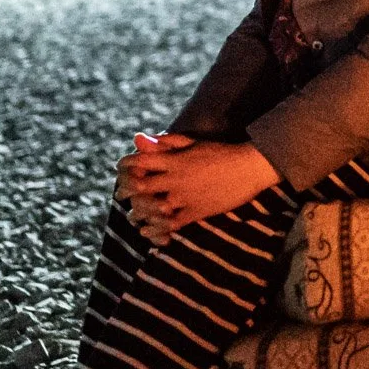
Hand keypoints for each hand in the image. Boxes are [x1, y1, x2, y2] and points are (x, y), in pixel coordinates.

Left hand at [115, 135, 281, 245]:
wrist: (249, 168)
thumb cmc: (220, 152)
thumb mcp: (192, 142)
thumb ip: (165, 142)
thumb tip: (138, 138)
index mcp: (175, 160)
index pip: (140, 162)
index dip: (125, 165)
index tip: (121, 169)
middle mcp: (176, 179)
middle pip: (140, 187)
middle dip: (125, 191)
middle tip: (119, 194)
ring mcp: (186, 197)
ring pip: (152, 208)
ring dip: (137, 213)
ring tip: (132, 216)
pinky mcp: (196, 212)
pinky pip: (170, 224)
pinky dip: (154, 229)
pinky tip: (146, 230)